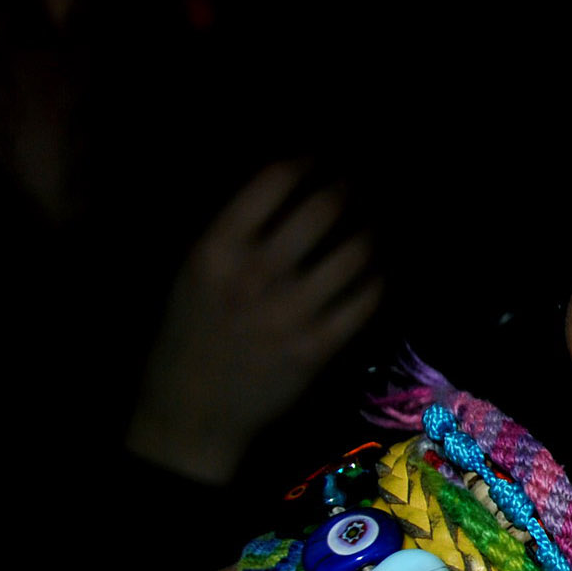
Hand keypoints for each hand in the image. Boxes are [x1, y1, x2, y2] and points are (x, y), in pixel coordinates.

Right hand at [127, 161, 381, 482]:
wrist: (191, 411)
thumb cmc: (193, 333)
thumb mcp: (196, 273)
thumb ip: (236, 233)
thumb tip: (290, 187)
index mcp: (216, 249)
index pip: (272, 182)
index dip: (306, 162)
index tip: (321, 159)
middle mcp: (255, 274)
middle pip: (323, 209)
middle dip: (350, 188)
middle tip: (360, 183)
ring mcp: (291, 312)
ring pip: (356, 251)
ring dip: (373, 230)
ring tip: (377, 222)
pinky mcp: (319, 345)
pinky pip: (367, 297)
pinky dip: (379, 276)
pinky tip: (379, 268)